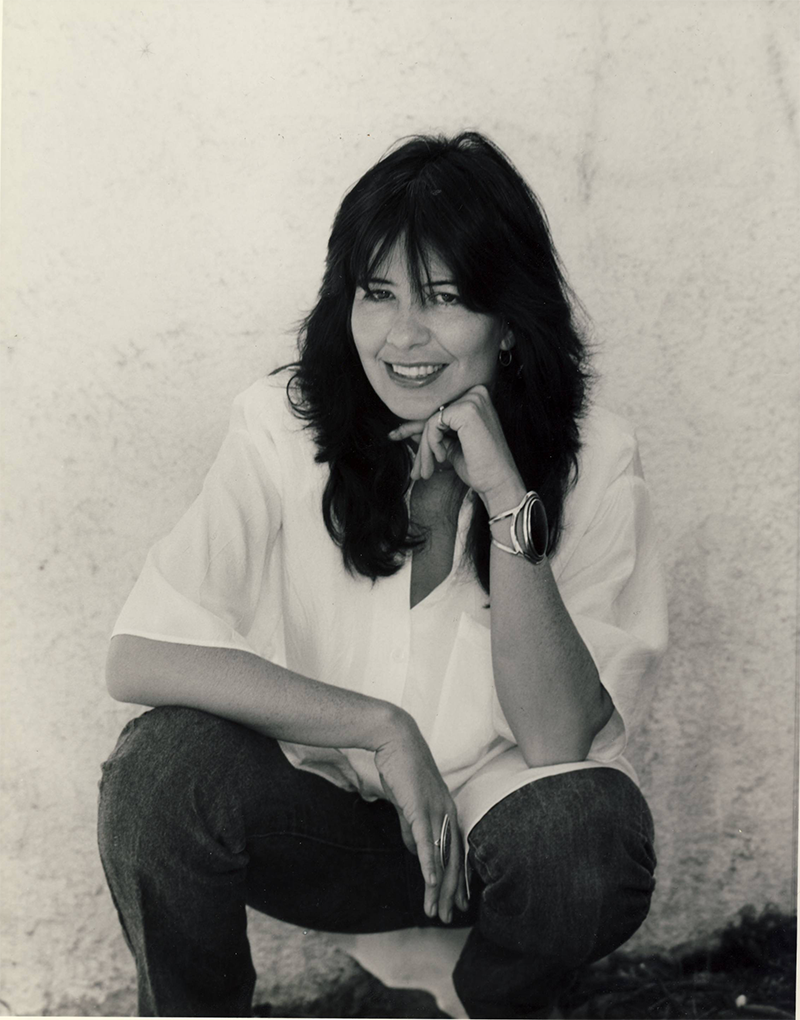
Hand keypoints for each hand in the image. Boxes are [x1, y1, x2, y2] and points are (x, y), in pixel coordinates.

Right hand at [374, 712, 467, 921]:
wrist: (396, 739)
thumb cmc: (401, 769)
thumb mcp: (408, 803)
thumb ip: (411, 826)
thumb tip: (413, 850)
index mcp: (447, 812)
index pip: (456, 852)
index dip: (457, 879)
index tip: (457, 902)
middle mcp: (448, 813)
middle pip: (454, 860)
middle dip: (452, 892)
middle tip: (450, 917)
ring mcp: (436, 811)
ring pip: (441, 858)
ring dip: (439, 888)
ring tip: (437, 912)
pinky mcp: (421, 808)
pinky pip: (427, 843)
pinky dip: (430, 865)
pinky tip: (431, 884)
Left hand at [388, 385, 524, 515]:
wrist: (497, 483)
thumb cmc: (480, 467)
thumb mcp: (451, 446)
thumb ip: (434, 433)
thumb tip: (409, 428)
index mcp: (476, 398)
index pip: (439, 410)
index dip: (416, 426)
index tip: (394, 436)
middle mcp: (477, 392)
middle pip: (433, 414)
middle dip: (418, 442)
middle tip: (413, 468)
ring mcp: (473, 399)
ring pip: (431, 421)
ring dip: (424, 449)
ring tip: (425, 471)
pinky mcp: (466, 409)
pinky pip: (433, 424)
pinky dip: (431, 444)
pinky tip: (441, 458)